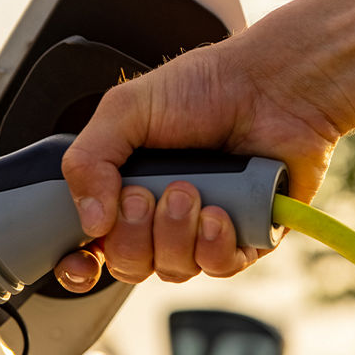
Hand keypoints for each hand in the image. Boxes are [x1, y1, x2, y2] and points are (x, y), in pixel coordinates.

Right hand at [55, 35, 343, 290]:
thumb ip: (89, 159)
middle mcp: (163, 214)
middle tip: (145, 195)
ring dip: (175, 234)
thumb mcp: (126, 109)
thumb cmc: (206, 86)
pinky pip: (219, 268)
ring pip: (173, 270)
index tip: (81, 260)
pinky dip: (213, 246)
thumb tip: (90, 222)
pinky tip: (219, 213)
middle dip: (132, 236)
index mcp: (127, 185)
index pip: (93, 245)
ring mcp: (204, 229)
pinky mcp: (247, 237)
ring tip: (190, 190)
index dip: (80, 263)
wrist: (273, 84)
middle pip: (129, 265)